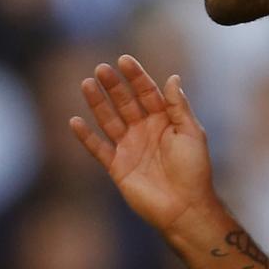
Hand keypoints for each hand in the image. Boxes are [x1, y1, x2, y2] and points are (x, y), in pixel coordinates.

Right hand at [70, 55, 214, 234]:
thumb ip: (178, 106)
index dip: (136, 76)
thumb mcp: (191, 133)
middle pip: (125, 102)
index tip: (123, 60)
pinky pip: (97, 148)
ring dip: (97, 103)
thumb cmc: (194, 170)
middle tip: (101, 69)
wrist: (185, 208)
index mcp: (165, 121)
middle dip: (114, 85)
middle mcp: (145, 131)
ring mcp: (130, 148)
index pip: (147, 93)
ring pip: (109, 120)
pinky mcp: (117, 166)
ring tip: (86, 84)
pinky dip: (86, 136)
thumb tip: (172, 77)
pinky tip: (75, 121)